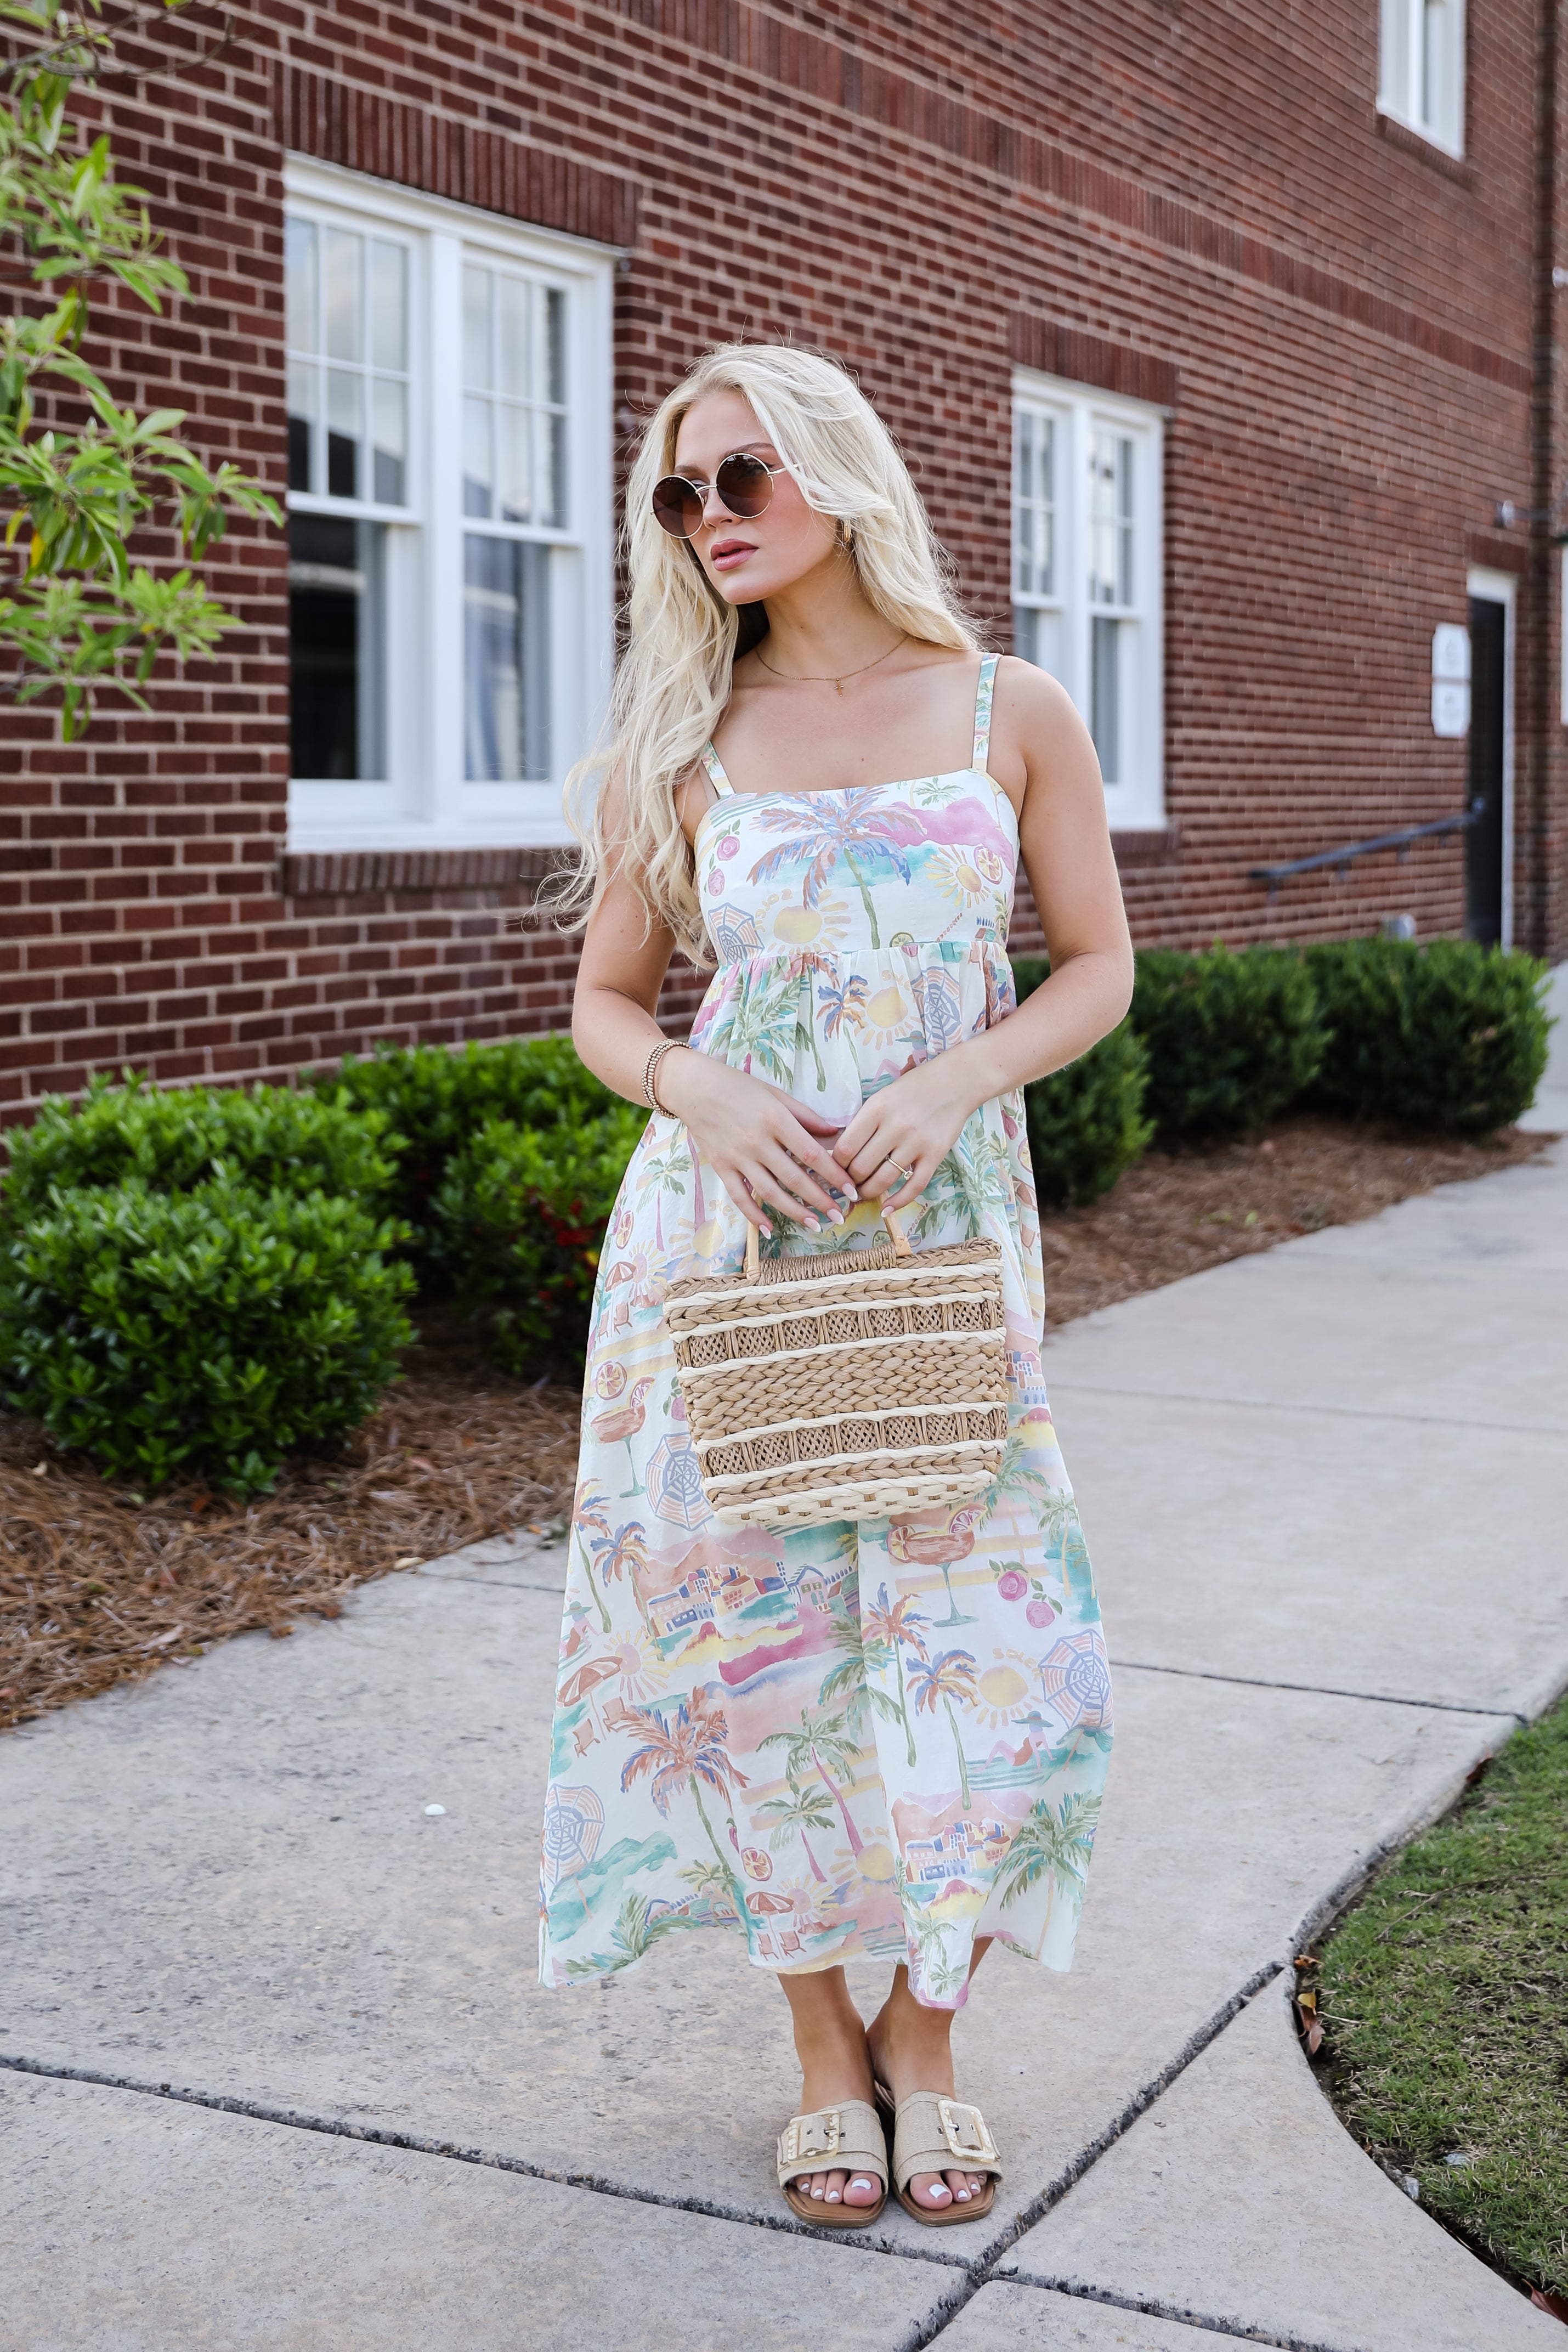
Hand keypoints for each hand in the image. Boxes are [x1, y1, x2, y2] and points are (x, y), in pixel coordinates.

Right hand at [660, 1052, 856, 1237]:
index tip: (852, 1189)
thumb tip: (835, 1133)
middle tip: (840, 1216)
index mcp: (775, 1119)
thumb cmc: (738, 1086)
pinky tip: (768, 1229)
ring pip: (769, 1192)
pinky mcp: (721, 1167)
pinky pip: (739, 1196)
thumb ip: (805, 1116)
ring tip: (815, 1225)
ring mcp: (737, 1157)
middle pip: (794, 1178)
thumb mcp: (776, 1093)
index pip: (811, 1153)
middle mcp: (757, 1141)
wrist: (693, 1088)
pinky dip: (753, 1215)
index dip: (834, 1174)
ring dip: (794, 1212)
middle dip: (821, 1200)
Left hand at [831, 1052, 982, 1209]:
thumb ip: (863, 1123)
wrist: (956, 1082)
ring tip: (864, 1193)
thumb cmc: (913, 1089)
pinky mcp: (935, 1155)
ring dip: (868, 1192)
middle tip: (849, 1184)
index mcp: (876, 1109)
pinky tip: (886, 1209)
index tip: (835, 1170)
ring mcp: (917, 1143)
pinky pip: (914, 1186)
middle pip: (861, 1167)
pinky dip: (897, 1202)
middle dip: (850, 1181)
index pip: (845, 1148)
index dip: (835, 1165)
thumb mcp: (882, 1097)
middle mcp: (895, 1127)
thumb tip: (840, 1154)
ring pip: (883, 1180)